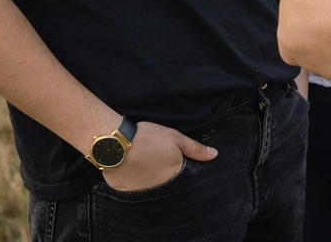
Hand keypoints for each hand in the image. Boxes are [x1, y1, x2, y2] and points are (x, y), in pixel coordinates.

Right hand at [99, 121, 215, 191]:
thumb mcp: (176, 138)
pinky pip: (133, 189)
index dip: (178, 168)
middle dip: (163, 175)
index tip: (170, 160)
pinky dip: (133, 181)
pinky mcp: (124, 191)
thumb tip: (214, 155)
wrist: (116, 143)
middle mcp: (159, 188)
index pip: (181, 177)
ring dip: (148, 179)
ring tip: (142, 163)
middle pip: (166, 184)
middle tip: (154, 160)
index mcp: (174, 175)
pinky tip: (131, 168)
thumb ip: (195, 149)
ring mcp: (141, 192)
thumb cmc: (148, 138)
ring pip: (150, 187)